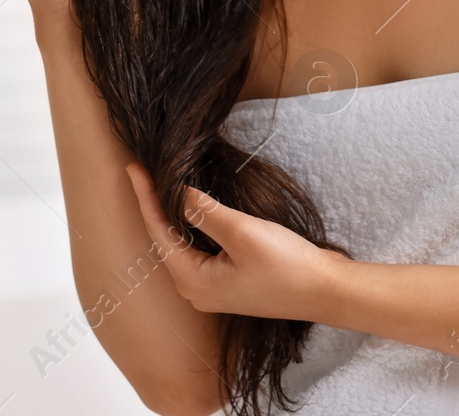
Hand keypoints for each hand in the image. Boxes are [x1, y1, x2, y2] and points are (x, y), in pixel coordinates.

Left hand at [125, 162, 345, 322]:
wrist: (325, 291)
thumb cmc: (286, 265)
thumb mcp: (242, 232)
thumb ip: (205, 212)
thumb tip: (177, 192)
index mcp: (192, 280)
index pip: (158, 231)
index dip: (145, 197)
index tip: (134, 167)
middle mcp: (196, 289)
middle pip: (166, 239)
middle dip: (155, 205)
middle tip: (145, 171)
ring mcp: (214, 288)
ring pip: (184, 244)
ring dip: (175, 215)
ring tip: (163, 184)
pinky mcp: (231, 281)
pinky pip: (202, 250)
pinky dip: (195, 226)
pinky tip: (196, 208)